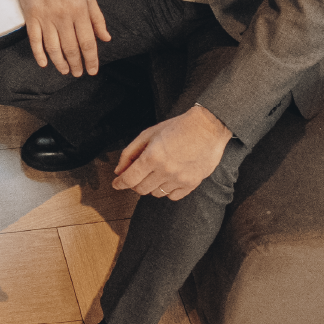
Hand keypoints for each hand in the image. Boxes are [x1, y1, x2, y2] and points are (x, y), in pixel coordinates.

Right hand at [10, 0, 110, 76]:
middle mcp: (63, 16)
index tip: (92, 70)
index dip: (91, 59)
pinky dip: (39, 54)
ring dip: (60, 63)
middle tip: (77, 73)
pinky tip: (44, 63)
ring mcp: (46, 17)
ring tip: (65, 71)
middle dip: (76, 64)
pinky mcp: (31, 16)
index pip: (87, 42)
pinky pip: (35, 40)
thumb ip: (97, 18)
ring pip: (53, 48)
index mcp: (79, 11)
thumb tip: (105, 38)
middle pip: (71, 48)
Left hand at [112, 105, 232, 198]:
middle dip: (134, 184)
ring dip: (150, 186)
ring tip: (155, 173)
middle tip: (136, 175)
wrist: (207, 128)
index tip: (116, 184)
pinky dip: (167, 191)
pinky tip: (167, 179)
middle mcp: (165, 171)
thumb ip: (130, 152)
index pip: (129, 179)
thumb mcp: (149, 134)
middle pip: (141, 189)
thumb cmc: (177, 127)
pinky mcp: (192, 184)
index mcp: (152, 157)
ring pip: (156, 193)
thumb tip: (119, 171)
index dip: (119, 183)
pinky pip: (173, 196)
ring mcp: (179, 179)